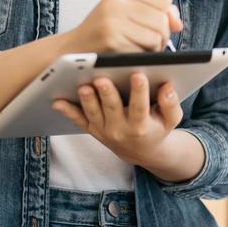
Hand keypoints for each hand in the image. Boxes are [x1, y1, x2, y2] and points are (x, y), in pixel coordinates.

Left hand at [52, 72, 183, 165]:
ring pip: (93, 114)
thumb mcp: (170, 120)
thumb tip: (167, 86)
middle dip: (107, 94)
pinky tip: (56, 101)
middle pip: (113, 109)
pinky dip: (67, 111)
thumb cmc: (157, 128)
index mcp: (141, 126)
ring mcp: (103, 130)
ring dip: (87, 101)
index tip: (138, 75)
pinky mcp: (92, 128)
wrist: (141, 151)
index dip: (139, 92)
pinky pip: (78, 120)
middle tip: (102, 79)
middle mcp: (120, 129)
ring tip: (83, 86)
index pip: (140, 107)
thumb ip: (170, 104)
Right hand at [70, 0, 182, 52]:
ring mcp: (113, 20)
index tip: (159, 23)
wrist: (72, 49)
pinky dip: (143, 57)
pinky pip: (145, 50)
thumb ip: (154, 11)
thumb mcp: (124, 11)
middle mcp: (116, 0)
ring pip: (157, 35)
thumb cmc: (102, 32)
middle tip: (150, 42)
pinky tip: (131, 55)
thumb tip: (177, 22)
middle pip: (162, 17)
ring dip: (154, 47)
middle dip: (162, 34)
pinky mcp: (112, 40)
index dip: (166, 13)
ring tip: (140, 48)